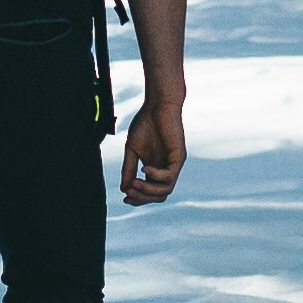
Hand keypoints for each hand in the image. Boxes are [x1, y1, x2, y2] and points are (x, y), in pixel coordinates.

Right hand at [119, 91, 185, 207]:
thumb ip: (128, 169)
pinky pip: (169, 176)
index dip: (139, 198)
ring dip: (148, 190)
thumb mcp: (132, 150)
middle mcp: (167, 169)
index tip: (124, 197)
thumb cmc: (145, 124)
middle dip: (142, 198)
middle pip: (159, 196)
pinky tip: (144, 168)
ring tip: (134, 183)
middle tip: (128, 192)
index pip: (151, 192)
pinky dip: (155, 176)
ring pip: (165, 190)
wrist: (157, 105)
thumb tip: (124, 189)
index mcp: (156, 169)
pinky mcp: (179, 156)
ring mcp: (174, 164)